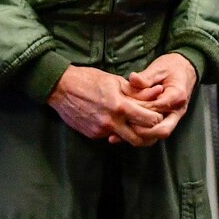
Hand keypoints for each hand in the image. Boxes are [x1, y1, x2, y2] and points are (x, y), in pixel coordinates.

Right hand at [48, 65, 169, 145]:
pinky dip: (115, 130)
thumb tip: (158, 91)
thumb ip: (137, 91)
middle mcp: (111, 122)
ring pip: (124, 139)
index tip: (157, 113)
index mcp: (120, 106)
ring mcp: (100, 131)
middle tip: (149, 125)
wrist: (61, 88)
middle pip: (139, 138)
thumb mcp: (115, 81)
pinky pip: (109, 136)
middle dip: (147, 133)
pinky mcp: (92, 135)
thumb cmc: (89, 79)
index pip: (149, 120)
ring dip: (131, 133)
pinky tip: (113, 119)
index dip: (156, 117)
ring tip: (133, 122)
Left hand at [127, 50, 198, 136]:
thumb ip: (146, 77)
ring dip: (142, 136)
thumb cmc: (172, 67)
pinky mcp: (169, 119)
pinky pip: (157, 131)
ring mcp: (175, 117)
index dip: (140, 109)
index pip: (157, 108)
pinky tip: (126, 133)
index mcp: (177, 95)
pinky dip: (143, 134)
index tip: (125, 106)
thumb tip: (132, 79)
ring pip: (160, 134)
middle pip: (162, 130)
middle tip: (123, 125)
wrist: (185, 69)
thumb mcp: (159, 68)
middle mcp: (178, 110)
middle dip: (142, 131)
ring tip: (122, 132)